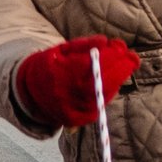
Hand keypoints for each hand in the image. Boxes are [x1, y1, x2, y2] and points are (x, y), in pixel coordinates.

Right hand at [12, 37, 139, 127]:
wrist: (31, 91)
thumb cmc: (52, 64)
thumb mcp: (62, 49)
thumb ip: (83, 45)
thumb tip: (105, 41)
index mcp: (59, 73)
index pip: (91, 65)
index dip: (111, 57)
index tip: (122, 48)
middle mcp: (64, 94)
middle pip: (100, 83)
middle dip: (120, 69)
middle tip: (131, 58)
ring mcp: (70, 109)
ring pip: (102, 96)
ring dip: (117, 80)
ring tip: (122, 67)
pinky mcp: (76, 120)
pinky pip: (98, 106)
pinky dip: (109, 93)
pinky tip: (111, 82)